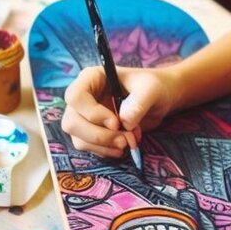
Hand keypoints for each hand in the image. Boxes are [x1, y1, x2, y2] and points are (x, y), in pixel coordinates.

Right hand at [62, 66, 176, 157]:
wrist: (158, 100)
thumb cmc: (152, 86)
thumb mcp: (151, 89)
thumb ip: (138, 102)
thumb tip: (124, 122)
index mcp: (91, 78)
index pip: (75, 97)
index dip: (92, 113)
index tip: (116, 122)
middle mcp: (83, 97)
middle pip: (72, 122)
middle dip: (99, 136)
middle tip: (124, 140)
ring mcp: (84, 116)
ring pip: (78, 139)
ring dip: (103, 146)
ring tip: (128, 143)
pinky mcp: (91, 132)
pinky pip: (89, 147)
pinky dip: (106, 151)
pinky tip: (124, 146)